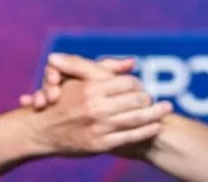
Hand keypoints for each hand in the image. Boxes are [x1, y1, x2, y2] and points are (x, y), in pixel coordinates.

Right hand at [28, 55, 172, 156]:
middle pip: (134, 100)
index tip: (141, 86)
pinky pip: (128, 137)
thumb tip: (132, 62)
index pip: (126, 83)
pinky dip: (145, 131)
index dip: (137, 84)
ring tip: (167, 109)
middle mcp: (95, 108)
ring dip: (155, 113)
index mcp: (90, 89)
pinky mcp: (99, 144)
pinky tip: (155, 126)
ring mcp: (98, 127)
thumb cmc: (60, 101)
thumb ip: (102, 67)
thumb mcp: (75, 78)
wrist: (40, 131)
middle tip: (158, 98)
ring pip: (135, 119)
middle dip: (149, 99)